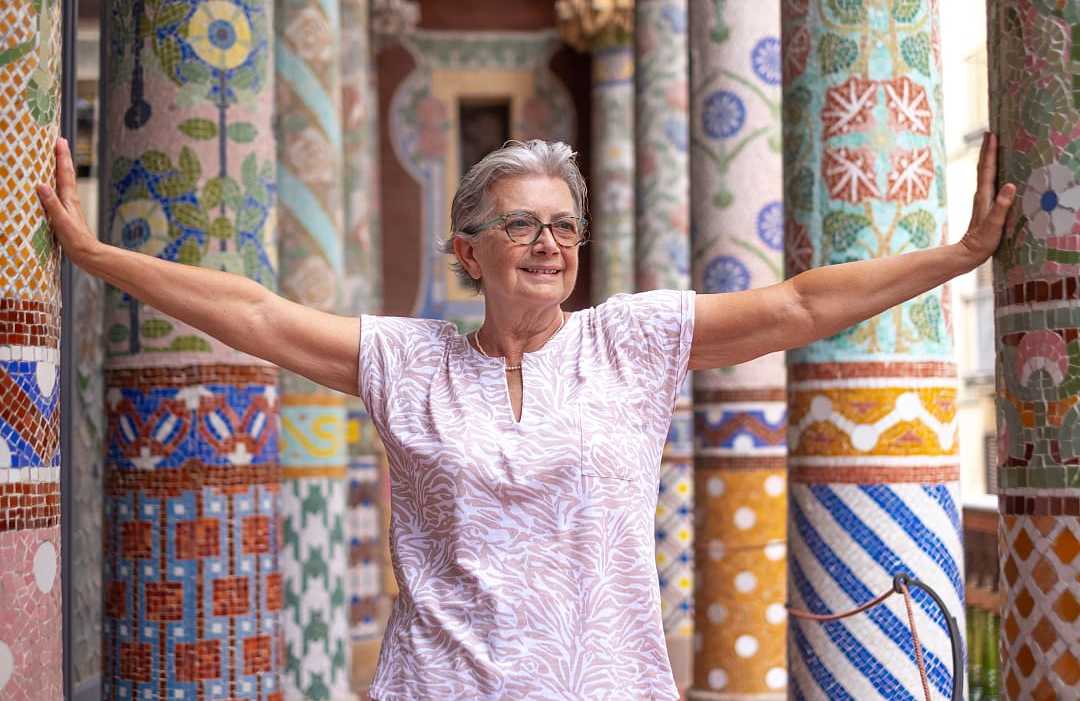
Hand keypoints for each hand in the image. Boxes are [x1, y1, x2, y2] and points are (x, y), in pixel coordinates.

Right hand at [36, 138, 98, 264]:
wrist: (88, 255)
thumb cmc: (75, 240)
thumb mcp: (60, 221)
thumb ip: (52, 203)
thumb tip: (41, 184)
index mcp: (69, 199)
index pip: (65, 173)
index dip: (62, 156)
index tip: (60, 140)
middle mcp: (71, 200)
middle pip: (67, 174)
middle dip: (63, 157)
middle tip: (61, 141)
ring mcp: (70, 207)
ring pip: (65, 183)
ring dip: (62, 169)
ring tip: (58, 158)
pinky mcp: (68, 215)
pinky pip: (61, 194)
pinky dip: (58, 184)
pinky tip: (54, 187)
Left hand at [958, 132, 1015, 268]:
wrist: (968, 253)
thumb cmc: (982, 241)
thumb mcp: (994, 224)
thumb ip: (1001, 205)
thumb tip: (1009, 185)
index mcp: (984, 196)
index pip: (988, 169)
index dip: (990, 151)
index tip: (992, 135)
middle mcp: (982, 195)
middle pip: (984, 167)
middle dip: (988, 149)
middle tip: (991, 132)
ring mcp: (982, 200)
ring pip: (985, 174)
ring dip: (989, 158)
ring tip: (993, 145)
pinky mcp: (985, 206)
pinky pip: (988, 183)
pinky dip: (991, 172)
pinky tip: (996, 172)